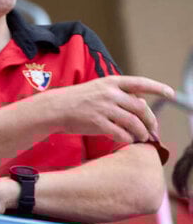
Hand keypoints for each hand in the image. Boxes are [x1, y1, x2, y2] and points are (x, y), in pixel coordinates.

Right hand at [42, 75, 172, 142]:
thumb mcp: (97, 89)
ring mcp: (103, 107)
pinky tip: (127, 141)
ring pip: (133, 122)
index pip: (140, 83)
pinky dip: (127, 139)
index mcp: (110, 82)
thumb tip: (141, 105)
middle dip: (151, 120)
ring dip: (141, 132)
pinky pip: (120, 133)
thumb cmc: (75, 101)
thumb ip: (118, 94)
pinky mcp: (96, 122)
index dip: (158, 88)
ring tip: (142, 137)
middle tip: (153, 129)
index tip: (170, 94)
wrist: (53, 108)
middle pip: (141, 108)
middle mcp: (109, 93)